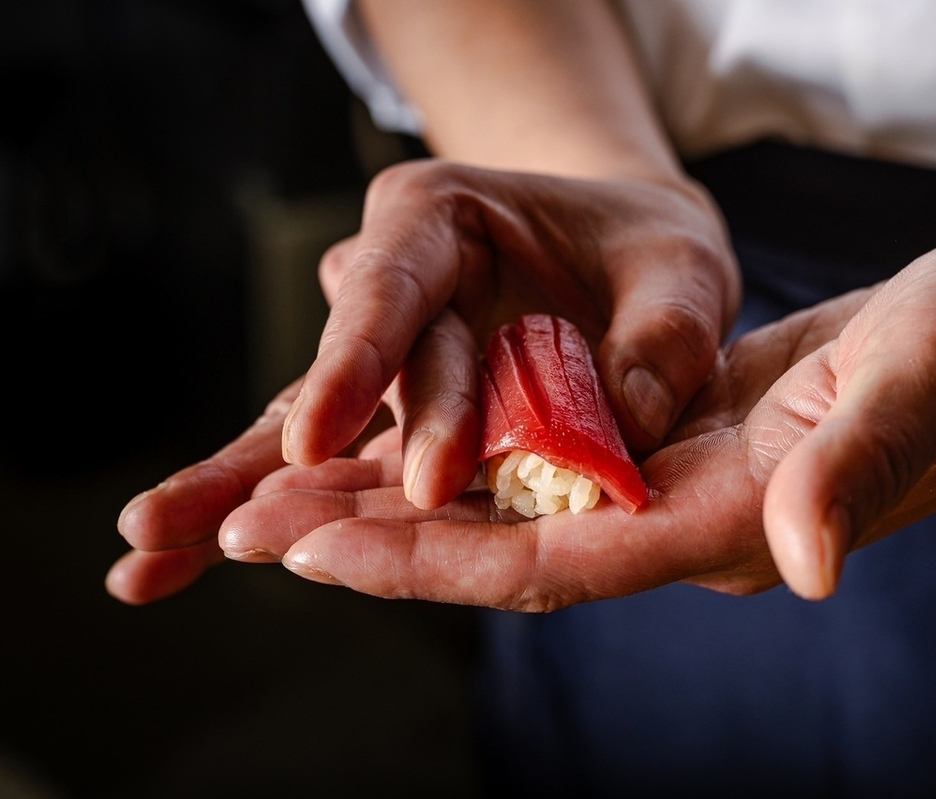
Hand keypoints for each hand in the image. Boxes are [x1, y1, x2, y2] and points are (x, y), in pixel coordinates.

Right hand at [108, 162, 736, 603]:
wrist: (626, 270)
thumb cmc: (647, 257)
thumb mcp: (682, 274)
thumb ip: (665, 340)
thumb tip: (622, 434)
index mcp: (441, 217)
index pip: (393, 287)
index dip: (353, 363)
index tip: (313, 439)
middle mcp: (390, 286)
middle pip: (344, 372)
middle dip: (309, 460)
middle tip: (267, 529)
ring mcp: (383, 360)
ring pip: (302, 430)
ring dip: (234, 496)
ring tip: (141, 558)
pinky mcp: (390, 423)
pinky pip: (330, 473)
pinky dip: (269, 517)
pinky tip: (169, 565)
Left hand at [212, 288, 871, 607]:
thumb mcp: (935, 374)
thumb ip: (859, 464)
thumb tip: (808, 560)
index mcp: (738, 521)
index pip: (557, 563)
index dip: (433, 563)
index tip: (317, 548)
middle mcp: (695, 519)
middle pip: (510, 549)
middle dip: (382, 540)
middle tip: (252, 521)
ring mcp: (688, 482)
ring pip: (521, 506)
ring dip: (410, 499)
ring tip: (293, 486)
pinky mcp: (687, 437)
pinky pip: (558, 459)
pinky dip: (476, 451)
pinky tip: (412, 435)